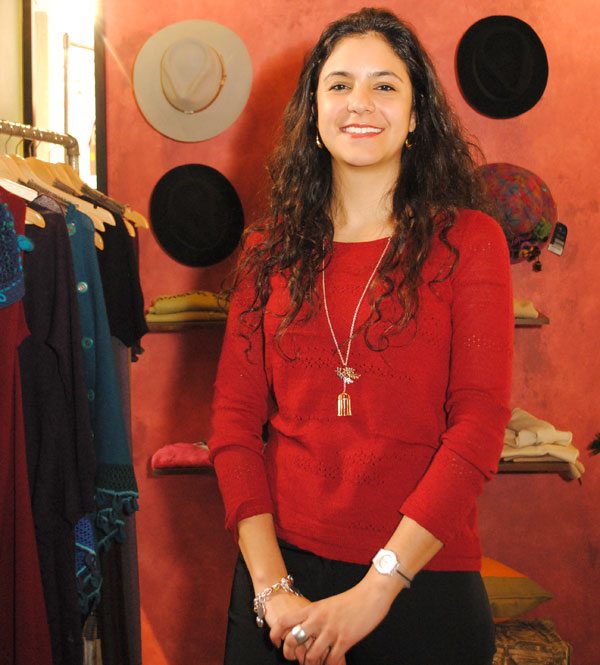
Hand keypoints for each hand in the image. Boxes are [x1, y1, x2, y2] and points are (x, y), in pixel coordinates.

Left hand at [272, 571, 402, 663]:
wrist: (371, 595)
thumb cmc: (350, 600)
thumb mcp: (327, 605)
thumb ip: (315, 616)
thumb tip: (306, 630)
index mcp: (313, 609)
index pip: (285, 621)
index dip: (275, 634)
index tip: (276, 643)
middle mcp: (318, 619)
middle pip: (293, 640)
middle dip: (290, 654)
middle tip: (294, 660)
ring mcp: (331, 631)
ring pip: (311, 656)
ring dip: (310, 664)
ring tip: (313, 664)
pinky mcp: (345, 640)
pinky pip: (330, 660)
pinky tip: (330, 663)